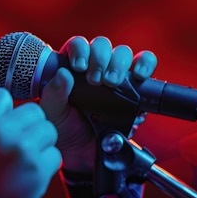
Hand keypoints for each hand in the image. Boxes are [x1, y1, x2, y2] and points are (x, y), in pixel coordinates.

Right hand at [0, 88, 61, 197]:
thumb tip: (11, 99)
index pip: (3, 95)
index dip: (8, 110)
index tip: (7, 123)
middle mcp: (3, 132)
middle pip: (34, 110)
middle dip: (32, 126)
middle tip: (20, 145)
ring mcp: (23, 149)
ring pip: (48, 130)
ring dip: (43, 144)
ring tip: (26, 159)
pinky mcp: (40, 167)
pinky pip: (55, 153)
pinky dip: (47, 163)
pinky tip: (32, 173)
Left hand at [39, 36, 157, 171]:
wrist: (81, 153)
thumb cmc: (63, 129)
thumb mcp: (52, 112)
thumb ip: (54, 94)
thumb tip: (63, 74)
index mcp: (71, 68)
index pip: (78, 44)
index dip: (80, 50)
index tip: (79, 66)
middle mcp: (93, 67)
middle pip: (102, 45)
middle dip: (100, 58)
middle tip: (95, 80)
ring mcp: (115, 76)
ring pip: (122, 53)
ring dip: (118, 63)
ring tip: (112, 82)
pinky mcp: (134, 89)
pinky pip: (144, 67)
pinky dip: (144, 65)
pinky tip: (138, 75)